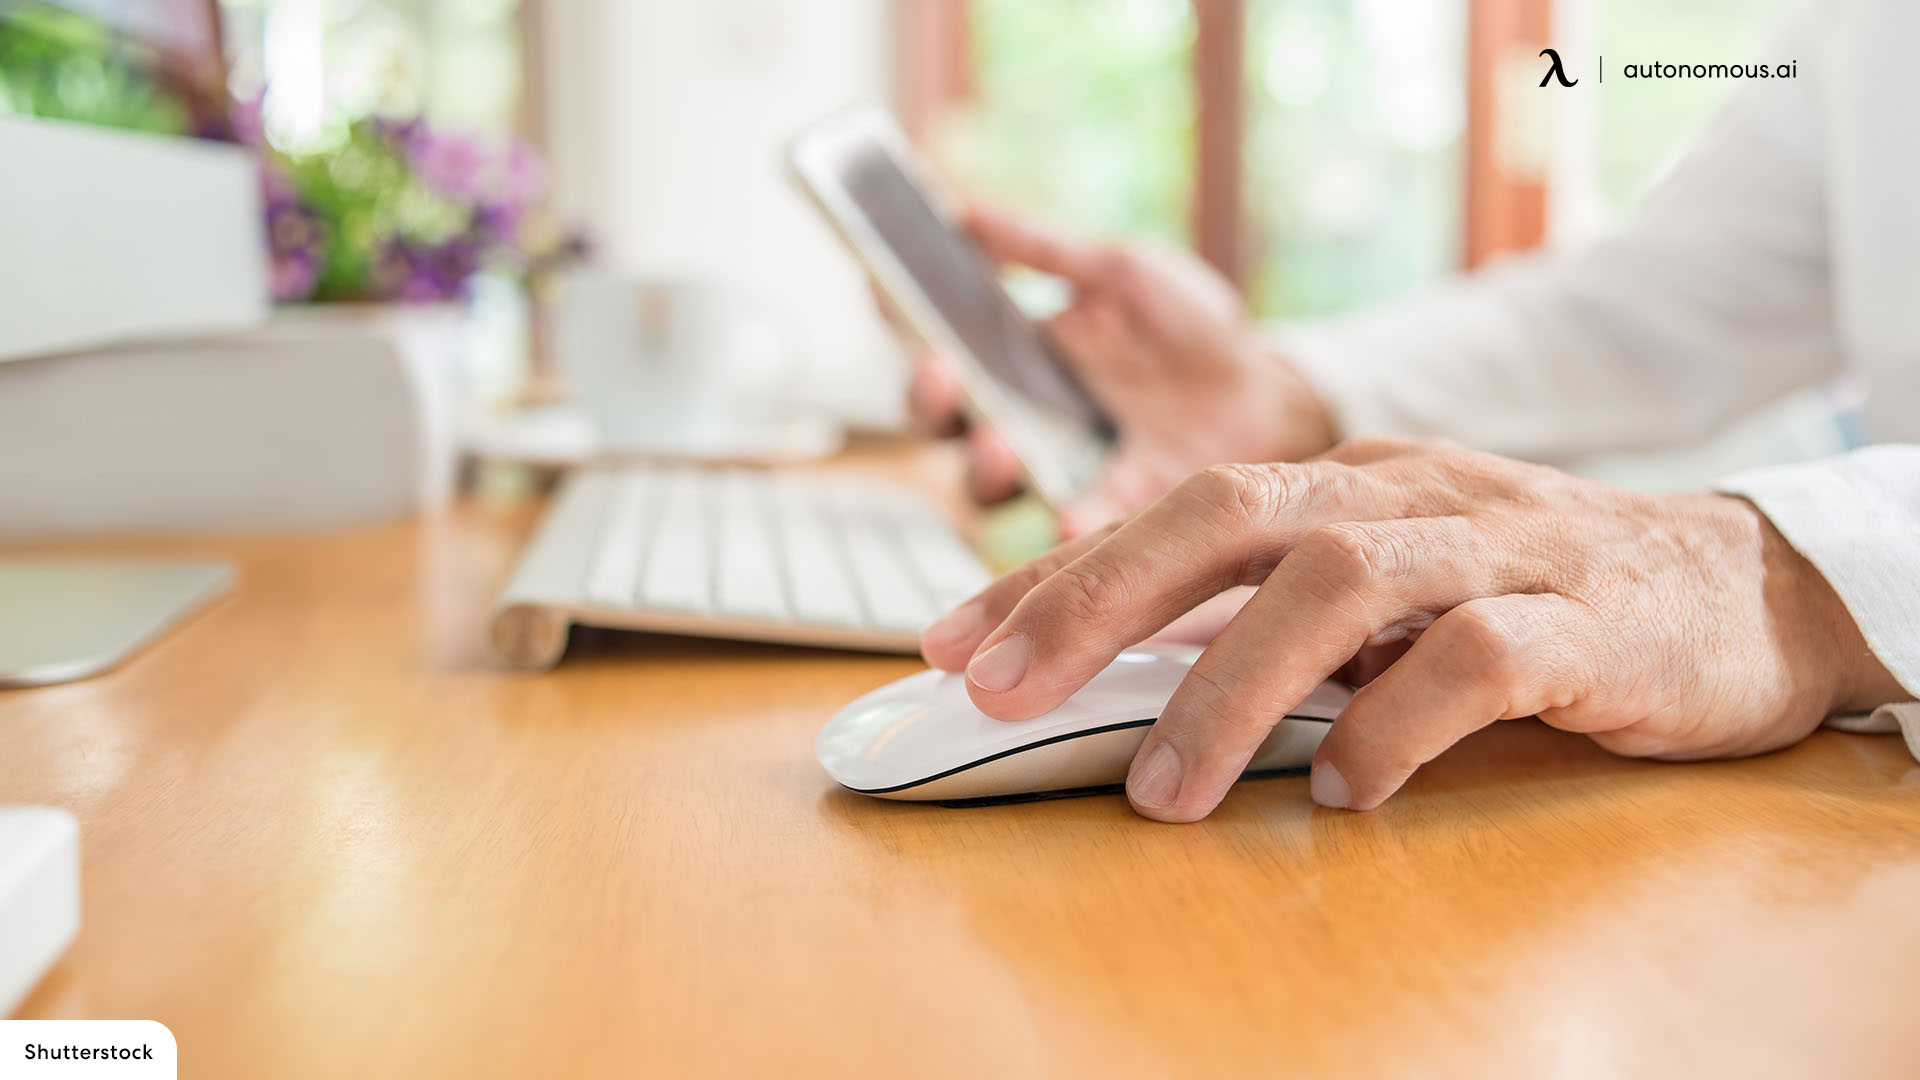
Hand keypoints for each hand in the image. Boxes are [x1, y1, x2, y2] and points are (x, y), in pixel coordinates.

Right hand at [899, 205, 1335, 534]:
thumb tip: (963, 211)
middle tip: (940, 375)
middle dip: (934, 402)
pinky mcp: (1125, 506)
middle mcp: (1026, 423)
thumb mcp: (1119, 271)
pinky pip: (1086, 521)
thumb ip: (1044, 251)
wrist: (1270, 387)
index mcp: (1016, 364)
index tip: (886, 298)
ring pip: (996, 483)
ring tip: (998, 445)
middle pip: (949, 425)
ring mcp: (1069, 468)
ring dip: (987, 465)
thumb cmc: (1189, 329)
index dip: (903, 330)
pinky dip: (1074, 520)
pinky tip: (1069, 514)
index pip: (938, 355)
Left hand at [920, 439, 1905, 820]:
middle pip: (1230, 512)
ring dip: (1232, 687)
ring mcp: (1498, 546)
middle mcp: (1404, 493)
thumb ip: (1268, 616)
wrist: (1739, 589)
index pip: (1172, 511)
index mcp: (1343, 481)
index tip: (952, 642)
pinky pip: (1478, 660)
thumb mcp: (1385, 587)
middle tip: (1001, 690)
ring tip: (1162, 790)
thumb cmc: (1529, 592)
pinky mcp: (1585, 621)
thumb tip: (1117, 674)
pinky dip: (1397, 725)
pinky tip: (1348, 792)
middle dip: (1098, 600)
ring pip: (1343, 583)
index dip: (1055, 574)